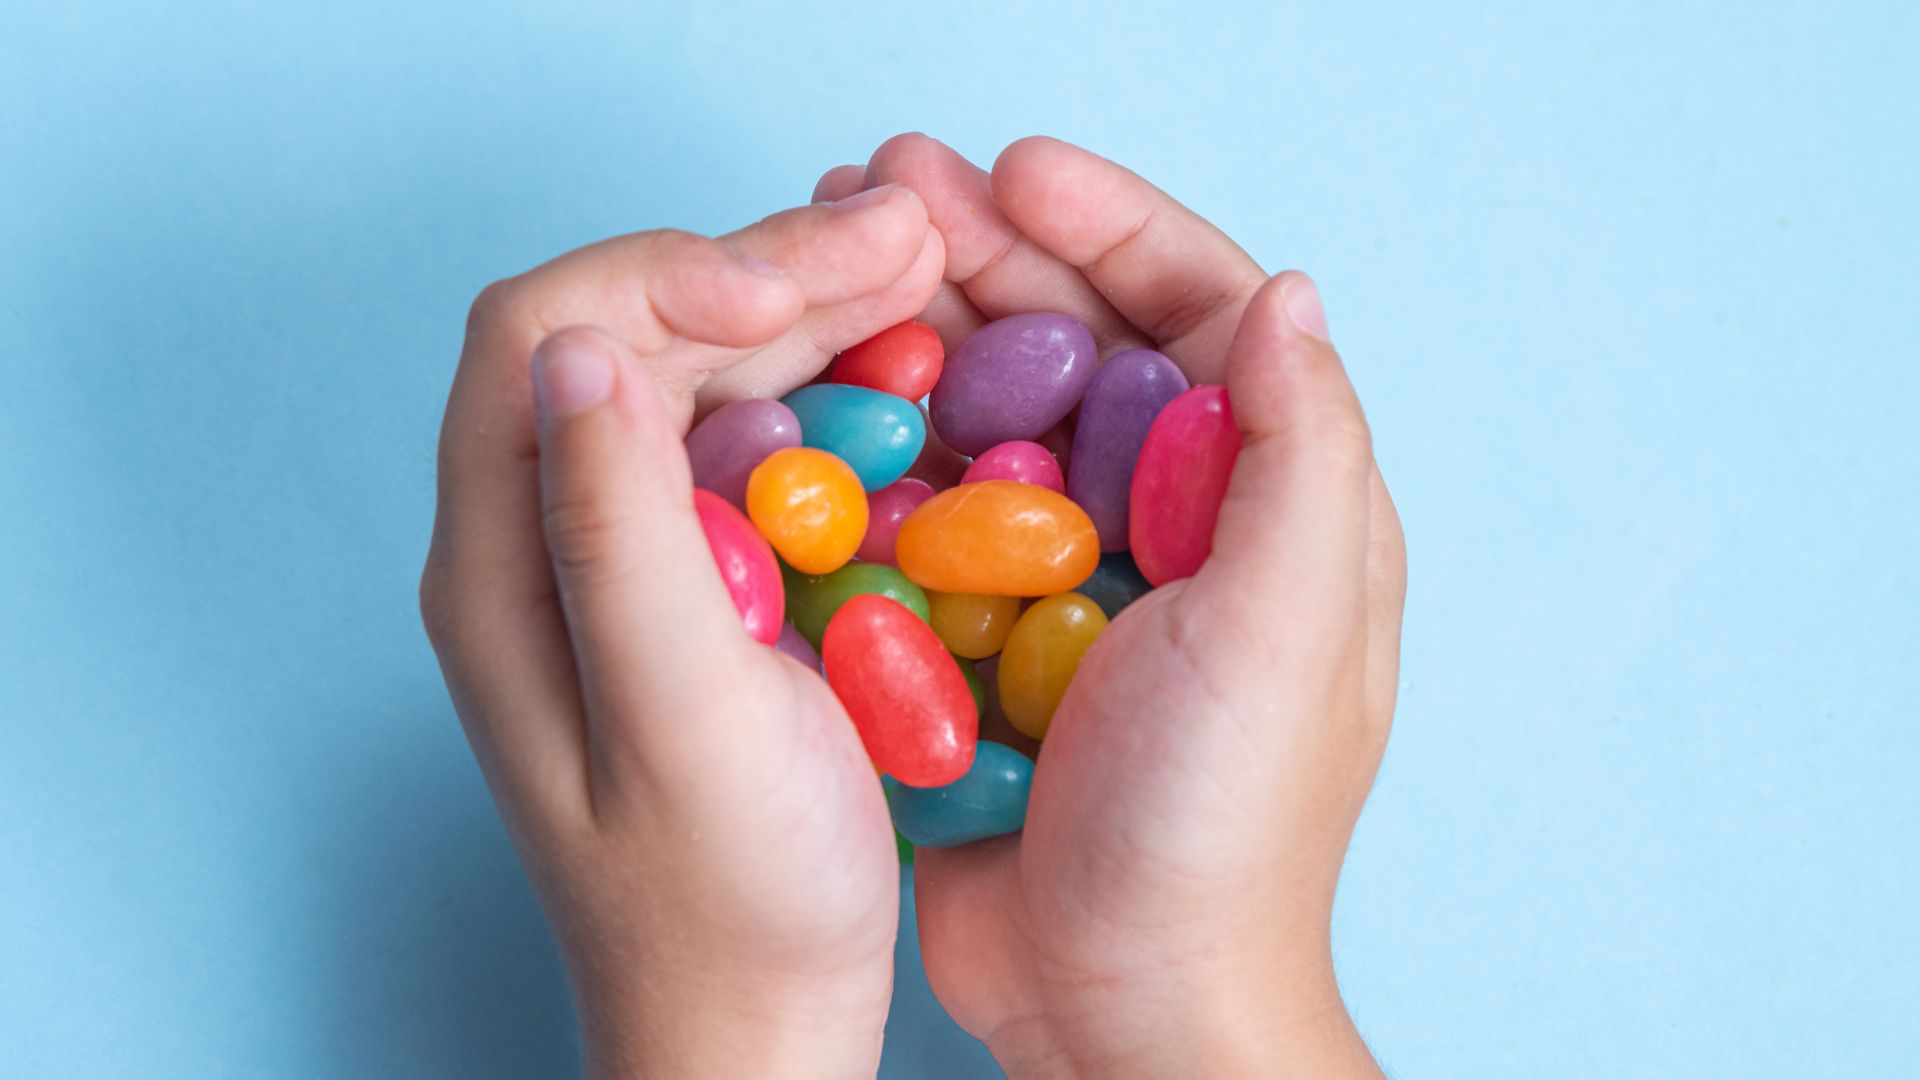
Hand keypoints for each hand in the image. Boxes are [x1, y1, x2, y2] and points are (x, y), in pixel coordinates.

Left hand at [419, 186, 943, 1077]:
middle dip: (759, 268)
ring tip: (921, 269)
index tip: (800, 290)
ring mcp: (617, 558)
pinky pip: (742, 437)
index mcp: (503, 567)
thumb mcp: (679, 719)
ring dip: (800, 307)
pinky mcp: (694, 581)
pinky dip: (819, 380)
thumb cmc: (730, 904)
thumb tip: (579, 346)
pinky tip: (903, 360)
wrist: (758, 1021)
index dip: (665, 277)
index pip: (544, 333)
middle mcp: (539, 541)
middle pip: (626, 334)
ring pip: (690, 373)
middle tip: (904, 237)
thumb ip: (619, 534)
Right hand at [818, 136, 1405, 1076]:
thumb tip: (1289, 294)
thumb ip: (1296, 457)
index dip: (1110, 224)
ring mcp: (1070, 573)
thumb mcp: (1281, 631)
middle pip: (1075, 343)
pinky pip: (923, 505)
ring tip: (820, 259)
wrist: (1120, 1000)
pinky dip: (872, 445)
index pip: (1200, 313)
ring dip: (913, 330)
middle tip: (877, 183)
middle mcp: (1174, 520)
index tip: (1011, 170)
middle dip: (983, 254)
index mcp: (1270, 505)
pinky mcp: (983, 628)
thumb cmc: (1220, 829)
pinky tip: (803, 394)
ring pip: (988, 411)